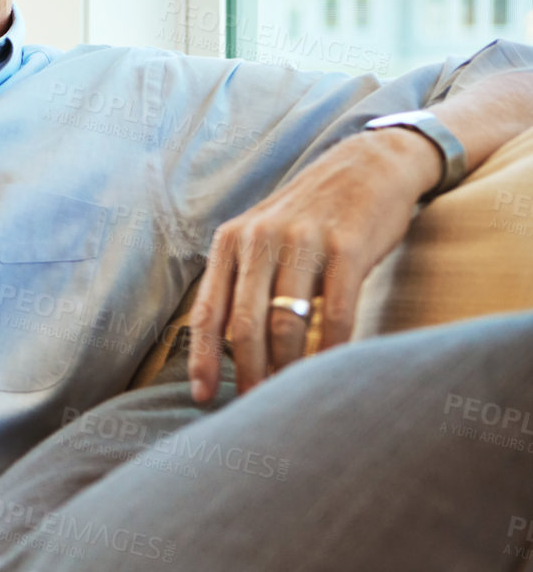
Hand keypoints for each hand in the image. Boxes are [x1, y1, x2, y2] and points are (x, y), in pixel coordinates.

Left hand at [189, 126, 442, 402]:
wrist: (368, 166)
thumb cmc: (310, 216)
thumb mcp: (260, 236)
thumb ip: (239, 281)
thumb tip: (221, 345)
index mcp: (231, 241)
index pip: (207, 312)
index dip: (203, 358)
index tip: (204, 396)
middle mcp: (260, 239)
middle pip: (245, 325)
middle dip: (247, 372)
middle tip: (254, 405)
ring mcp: (304, 241)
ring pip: (286, 323)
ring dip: (287, 367)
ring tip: (289, 392)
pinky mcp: (347, 246)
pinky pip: (336, 311)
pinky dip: (332, 347)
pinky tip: (330, 367)